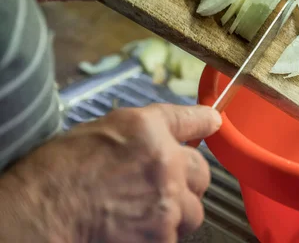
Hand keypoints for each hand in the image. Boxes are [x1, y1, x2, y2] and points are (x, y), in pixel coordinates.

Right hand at [0, 103, 220, 242]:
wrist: (35, 219)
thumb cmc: (54, 176)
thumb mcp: (96, 134)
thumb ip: (139, 133)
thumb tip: (163, 133)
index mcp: (146, 130)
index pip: (190, 119)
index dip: (204, 121)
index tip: (212, 122)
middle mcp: (164, 162)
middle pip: (202, 172)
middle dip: (186, 180)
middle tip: (162, 188)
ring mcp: (167, 202)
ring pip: (193, 210)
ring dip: (176, 212)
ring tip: (141, 214)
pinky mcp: (162, 237)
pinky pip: (175, 236)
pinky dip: (159, 236)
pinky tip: (132, 230)